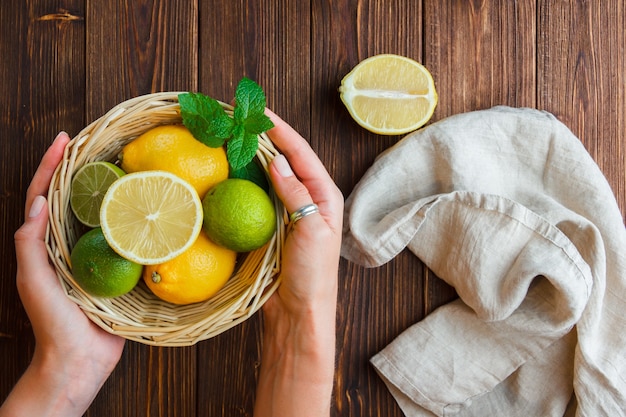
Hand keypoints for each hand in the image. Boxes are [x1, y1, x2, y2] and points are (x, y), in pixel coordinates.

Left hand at [1, 132, 124, 416]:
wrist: (80, 358)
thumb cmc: (53, 323)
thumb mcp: (34, 282)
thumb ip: (30, 245)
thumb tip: (40, 202)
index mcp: (44, 244)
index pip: (44, 196)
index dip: (50, 167)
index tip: (64, 140)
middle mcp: (68, 244)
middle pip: (72, 198)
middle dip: (78, 168)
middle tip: (94, 143)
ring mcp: (93, 255)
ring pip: (99, 214)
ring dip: (106, 188)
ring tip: (121, 165)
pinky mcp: (116, 268)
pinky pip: (123, 236)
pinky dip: (129, 217)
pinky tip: (144, 207)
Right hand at [254, 111, 343, 416]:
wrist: (299, 311)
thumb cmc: (313, 274)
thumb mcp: (310, 230)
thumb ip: (295, 194)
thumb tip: (278, 160)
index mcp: (325, 195)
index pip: (302, 154)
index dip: (282, 131)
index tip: (260, 112)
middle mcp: (309, 198)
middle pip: (287, 158)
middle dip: (266, 137)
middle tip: (241, 118)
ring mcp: (290, 210)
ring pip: (271, 174)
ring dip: (254, 154)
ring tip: (234, 135)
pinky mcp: (273, 224)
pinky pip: (259, 194)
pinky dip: (246, 179)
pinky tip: (231, 170)